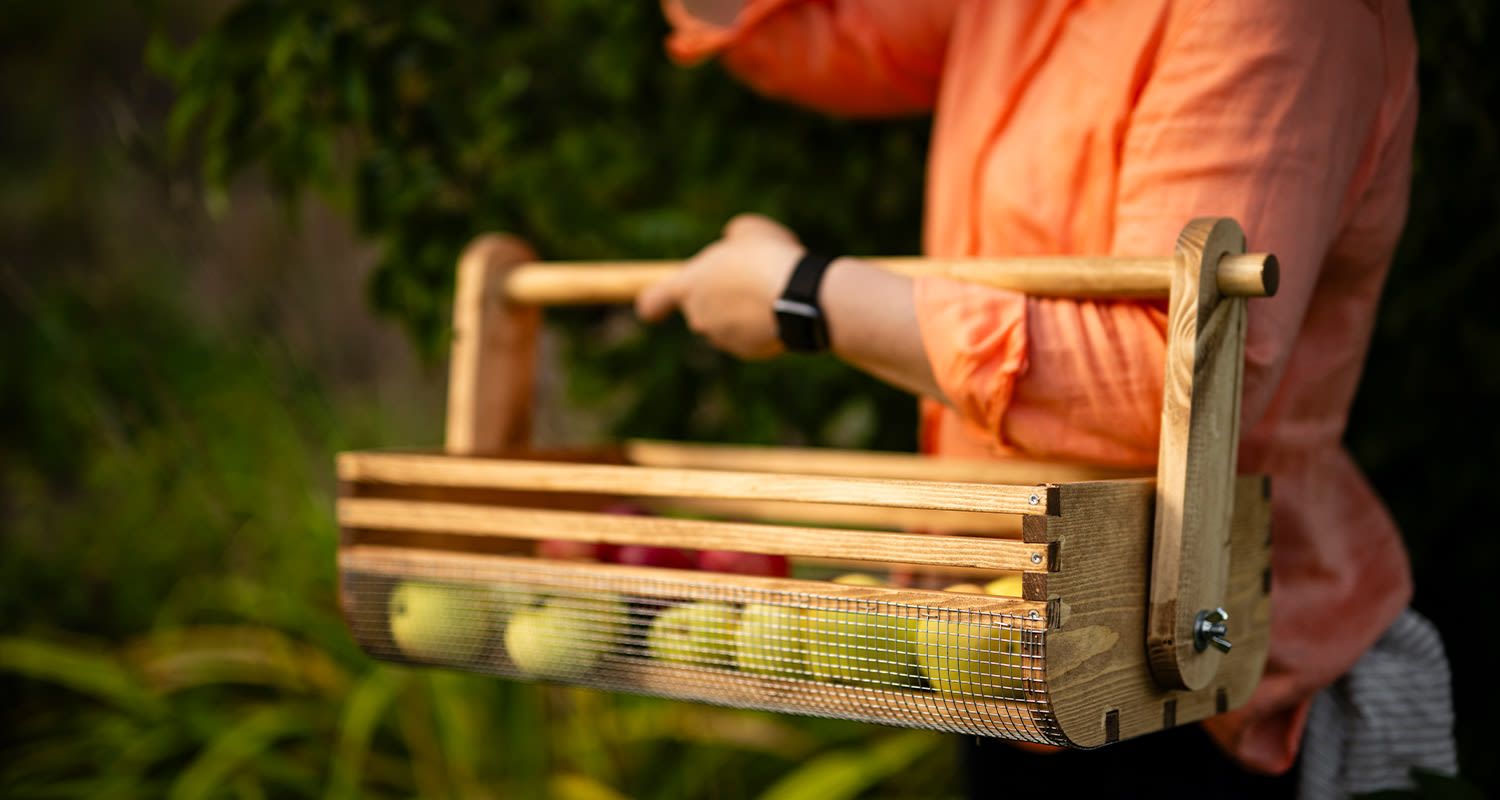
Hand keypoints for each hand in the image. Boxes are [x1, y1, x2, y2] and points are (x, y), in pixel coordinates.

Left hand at [636, 214, 803, 358]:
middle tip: (750, 277)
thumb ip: (733, 235)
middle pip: (701, 308)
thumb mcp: (749, 230)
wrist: (800, 297)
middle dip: (721, 296)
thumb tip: (734, 240)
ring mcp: (722, 338)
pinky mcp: (748, 352)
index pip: (654, 300)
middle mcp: (699, 317)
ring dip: (744, 309)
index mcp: (689, 285)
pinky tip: (783, 309)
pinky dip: (763, 325)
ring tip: (773, 290)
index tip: (650, 310)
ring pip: (729, 322)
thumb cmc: (768, 258)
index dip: (654, 303)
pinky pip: (751, 336)